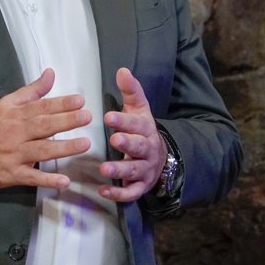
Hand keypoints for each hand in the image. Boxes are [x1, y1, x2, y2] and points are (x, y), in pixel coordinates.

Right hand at [0, 68, 91, 190]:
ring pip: (41, 150)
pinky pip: (31, 177)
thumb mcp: (6, 104)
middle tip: (86, 117)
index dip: (61, 104)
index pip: (41, 107)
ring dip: (63, 148)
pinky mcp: (12, 174)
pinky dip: (47, 180)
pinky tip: (64, 181)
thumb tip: (51, 73)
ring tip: (84, 144)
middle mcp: (16, 133)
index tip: (80, 100)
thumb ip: (31, 91)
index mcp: (15, 115)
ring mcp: (14, 155)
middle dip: (66, 121)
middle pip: (44, 126)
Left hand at [99, 67, 165, 201]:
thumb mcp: (138, 108)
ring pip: (134, 170)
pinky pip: (131, 192)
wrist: (160, 157)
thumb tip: (122, 70)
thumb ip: (130, 90)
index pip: (136, 123)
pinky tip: (104, 191)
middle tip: (114, 139)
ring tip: (104, 168)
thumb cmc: (141, 129)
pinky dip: (118, 193)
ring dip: (120, 170)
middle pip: (139, 146)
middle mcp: (148, 149)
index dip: (123, 120)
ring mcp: (145, 169)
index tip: (108, 116)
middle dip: (127, 143)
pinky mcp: (140, 186)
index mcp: (146, 128)